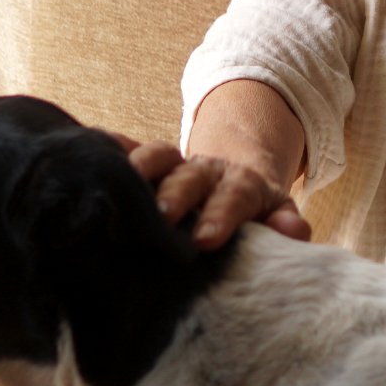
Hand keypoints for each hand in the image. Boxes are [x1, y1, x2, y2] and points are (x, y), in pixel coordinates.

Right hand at [108, 133, 311, 250]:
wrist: (232, 179)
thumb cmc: (253, 212)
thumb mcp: (277, 215)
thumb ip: (286, 225)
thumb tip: (295, 233)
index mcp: (242, 185)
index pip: (236, 197)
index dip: (222, 215)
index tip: (206, 240)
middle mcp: (207, 170)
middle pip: (193, 176)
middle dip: (177, 195)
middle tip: (163, 217)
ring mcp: (176, 163)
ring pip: (159, 156)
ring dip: (142, 167)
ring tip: (122, 184)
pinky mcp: (148, 161)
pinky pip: (126, 147)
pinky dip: (108, 145)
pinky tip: (90, 148)